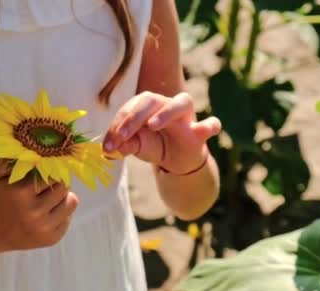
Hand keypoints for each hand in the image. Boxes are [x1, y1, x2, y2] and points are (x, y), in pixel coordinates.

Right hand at [0, 160, 78, 251]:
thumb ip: (10, 159)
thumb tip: (33, 147)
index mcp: (21, 192)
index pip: (52, 174)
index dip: (51, 171)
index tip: (48, 171)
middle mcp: (34, 211)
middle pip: (64, 187)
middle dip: (58, 183)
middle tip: (50, 185)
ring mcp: (43, 228)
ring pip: (71, 203)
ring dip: (63, 198)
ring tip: (51, 199)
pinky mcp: (50, 240)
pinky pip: (68, 220)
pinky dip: (61, 215)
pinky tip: (47, 214)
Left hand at [103, 92, 220, 173]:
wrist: (175, 160)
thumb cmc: (153, 145)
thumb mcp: (136, 146)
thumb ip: (124, 145)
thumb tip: (109, 151)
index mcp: (146, 105)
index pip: (129, 109)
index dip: (117, 126)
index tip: (108, 146)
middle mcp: (166, 104)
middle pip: (150, 100)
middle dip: (134, 117)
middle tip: (123, 136)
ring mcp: (186, 115)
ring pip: (180, 102)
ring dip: (165, 113)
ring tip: (152, 125)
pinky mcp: (201, 130)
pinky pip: (211, 124)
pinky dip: (210, 125)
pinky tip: (207, 129)